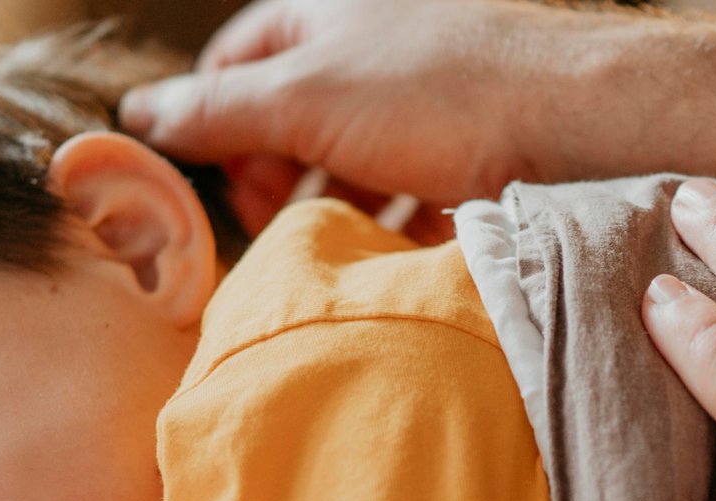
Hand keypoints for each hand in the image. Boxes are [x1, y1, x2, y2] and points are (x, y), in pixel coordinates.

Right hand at [121, 0, 604, 232]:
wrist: (578, 128)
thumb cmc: (443, 92)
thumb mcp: (304, 97)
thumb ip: (216, 110)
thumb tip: (138, 115)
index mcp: (326, 14)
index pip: (234, 66)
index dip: (215, 127)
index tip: (222, 186)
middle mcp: (373, 50)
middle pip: (291, 121)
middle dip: (278, 179)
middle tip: (281, 228)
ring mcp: (424, 104)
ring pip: (350, 166)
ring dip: (335, 213)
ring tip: (336, 253)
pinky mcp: (468, 155)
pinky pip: (410, 198)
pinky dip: (392, 231)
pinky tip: (394, 261)